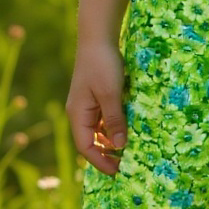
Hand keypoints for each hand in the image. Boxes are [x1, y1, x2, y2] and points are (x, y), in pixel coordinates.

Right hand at [65, 42, 127, 175]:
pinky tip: (128, 127)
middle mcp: (80, 113)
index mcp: (78, 115)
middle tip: (128, 164)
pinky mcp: (96, 96)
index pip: (86, 148)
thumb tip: (120, 146)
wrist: (98, 37)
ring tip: (130, 149)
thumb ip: (114, 120)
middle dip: (107, 154)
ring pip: (98, 130)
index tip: (119, 172)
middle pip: (91, 142)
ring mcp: (87, 104)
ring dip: (112, 141)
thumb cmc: (102, 64)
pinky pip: (103, 118)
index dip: (101, 162)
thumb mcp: (110, 93)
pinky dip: (114, 126)